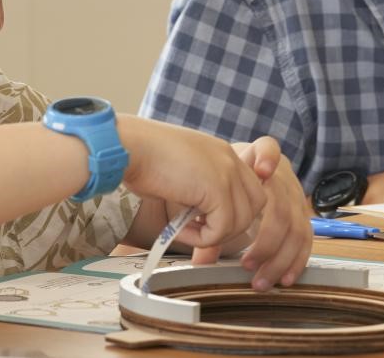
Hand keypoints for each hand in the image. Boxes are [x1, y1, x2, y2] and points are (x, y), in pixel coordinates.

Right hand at [118, 116, 267, 251]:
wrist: (128, 147)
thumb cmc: (142, 158)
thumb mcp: (183, 171)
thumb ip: (201, 188)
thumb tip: (205, 218)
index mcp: (222, 153)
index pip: (249, 189)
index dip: (231, 210)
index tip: (205, 220)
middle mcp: (230, 159)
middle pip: (255, 206)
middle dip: (230, 225)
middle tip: (198, 228)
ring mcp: (227, 172)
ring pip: (242, 222)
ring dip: (213, 234)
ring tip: (183, 228)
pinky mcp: (217, 189)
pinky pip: (221, 229)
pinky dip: (200, 238)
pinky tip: (177, 227)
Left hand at [188, 137, 311, 289]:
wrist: (247, 177)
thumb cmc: (228, 184)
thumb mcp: (216, 195)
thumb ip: (209, 223)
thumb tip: (201, 261)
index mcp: (257, 159)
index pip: (268, 148)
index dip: (268, 158)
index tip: (262, 171)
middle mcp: (281, 175)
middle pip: (282, 205)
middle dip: (266, 241)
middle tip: (246, 264)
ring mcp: (295, 194)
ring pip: (297, 227)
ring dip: (280, 259)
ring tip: (260, 281)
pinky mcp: (302, 214)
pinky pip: (306, 238)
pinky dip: (296, 261)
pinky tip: (284, 278)